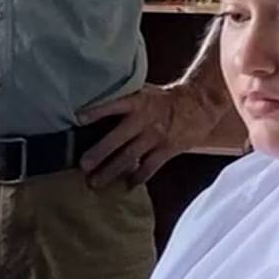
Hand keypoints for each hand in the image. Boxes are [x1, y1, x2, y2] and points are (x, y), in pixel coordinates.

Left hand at [78, 85, 199, 187]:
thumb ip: (123, 102)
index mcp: (138, 101)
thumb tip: (93, 111)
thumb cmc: (164, 99)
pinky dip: (138, 177)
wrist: (199, 104)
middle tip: (83, 165)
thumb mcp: (144, 93)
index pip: (115, 104)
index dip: (98, 110)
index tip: (78, 118)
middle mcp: (144, 119)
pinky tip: (126, 185)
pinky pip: (150, 167)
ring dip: (111, 171)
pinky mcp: (168, 149)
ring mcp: (156, 136)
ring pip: (130, 157)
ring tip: (95, 182)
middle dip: (99, 152)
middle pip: (118, 138)